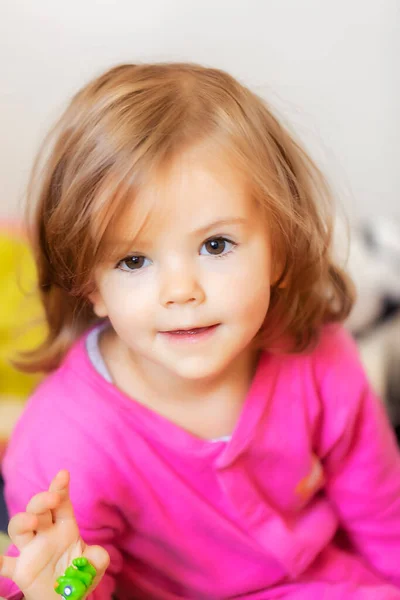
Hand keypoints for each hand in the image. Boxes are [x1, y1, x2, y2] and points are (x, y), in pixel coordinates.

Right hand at [0, 471, 108, 599]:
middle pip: (39, 509)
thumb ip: (98, 558)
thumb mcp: (95, 565)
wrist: (66, 596)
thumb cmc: (79, 573)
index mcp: (65, 527)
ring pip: (20, 528)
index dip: (60, 487)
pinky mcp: (21, 570)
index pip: (61, 503)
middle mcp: (46, 533)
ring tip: (31, 521)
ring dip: (22, 520)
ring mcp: (31, 550)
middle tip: (52, 497)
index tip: (63, 474)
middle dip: (43, 499)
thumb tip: (97, 555)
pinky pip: (6, 565)